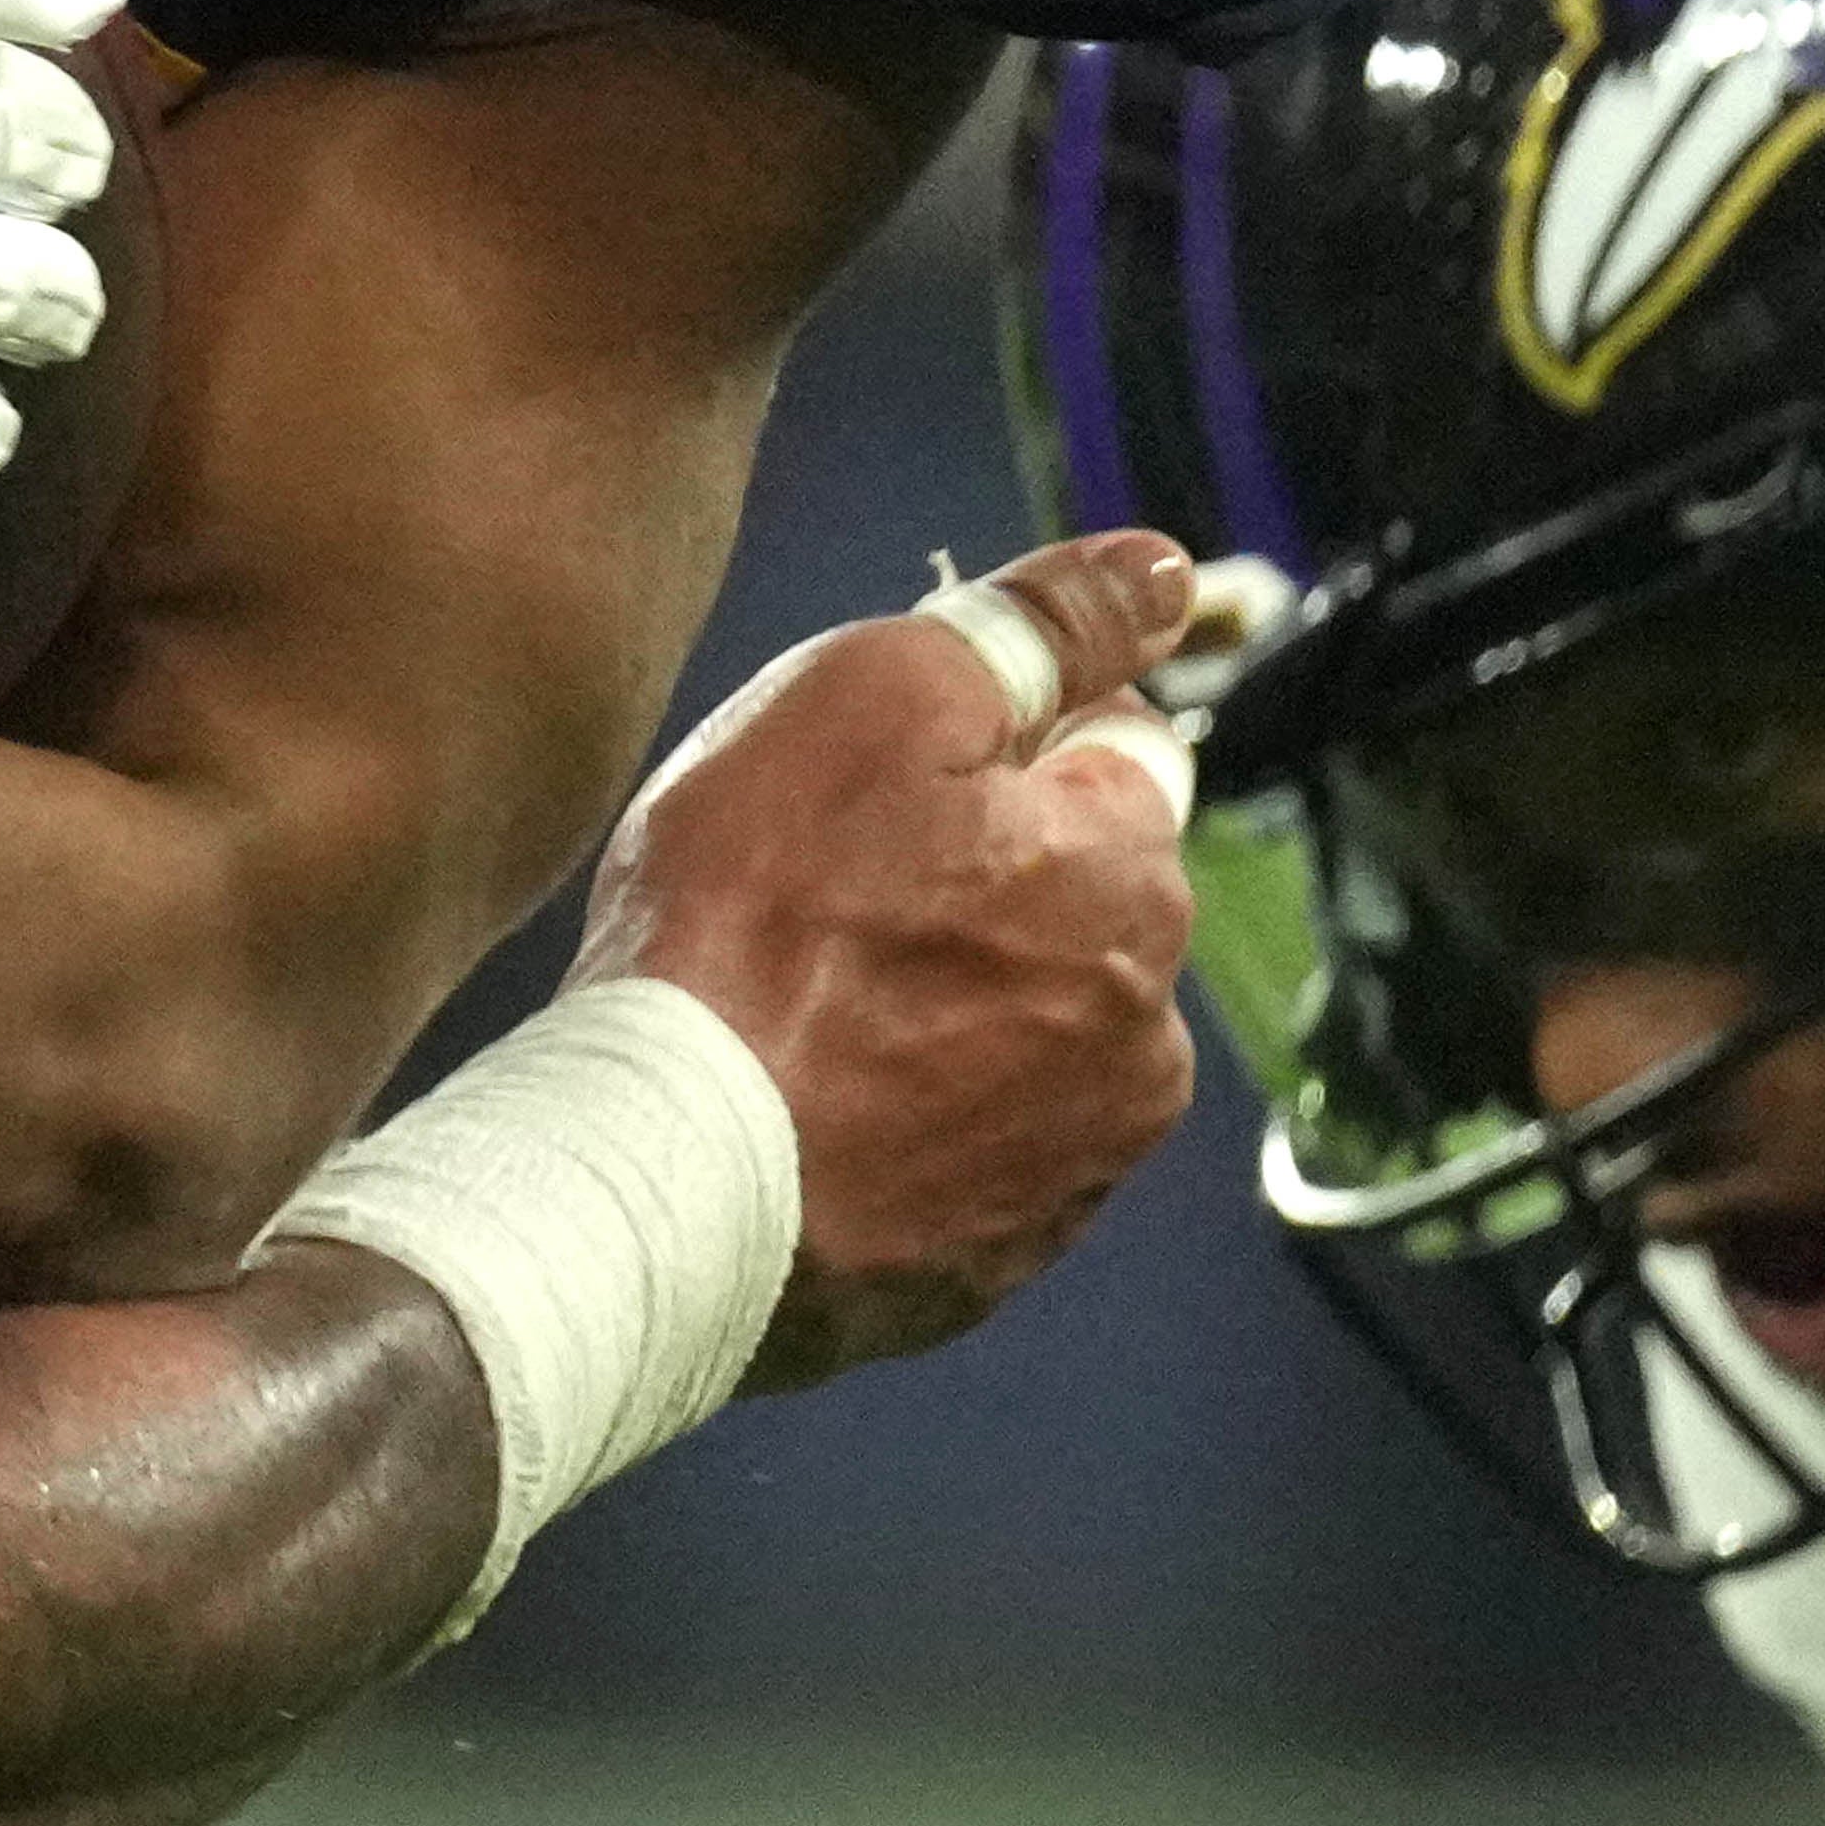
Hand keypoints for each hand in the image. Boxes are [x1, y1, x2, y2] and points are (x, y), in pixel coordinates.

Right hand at [579, 528, 1200, 1393]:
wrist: (665, 1188)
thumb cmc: (746, 930)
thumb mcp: (868, 701)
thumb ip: (1035, 626)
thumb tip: (1159, 571)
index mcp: (1128, 869)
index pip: (1110, 748)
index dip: (991, 740)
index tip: (879, 774)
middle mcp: (1147, 1021)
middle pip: (1070, 894)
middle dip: (976, 875)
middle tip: (813, 887)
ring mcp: (1082, 1155)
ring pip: (1026, 1022)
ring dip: (949, 1001)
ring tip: (800, 1008)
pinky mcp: (1006, 1253)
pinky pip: (971, 1141)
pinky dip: (912, 1114)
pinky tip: (809, 1103)